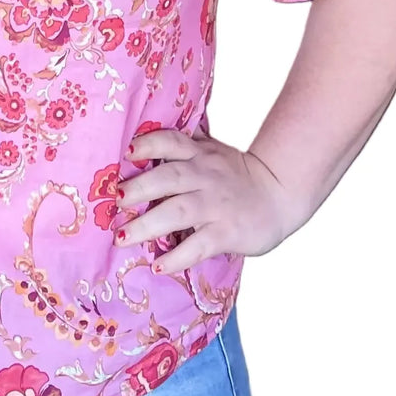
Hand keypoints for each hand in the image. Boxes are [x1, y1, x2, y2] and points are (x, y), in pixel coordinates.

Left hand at [114, 126, 300, 273]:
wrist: (280, 194)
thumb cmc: (237, 174)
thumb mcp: (213, 151)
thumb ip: (185, 142)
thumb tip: (147, 129)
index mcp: (199, 154)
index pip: (171, 141)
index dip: (149, 144)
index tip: (128, 153)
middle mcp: (205, 176)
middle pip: (169, 177)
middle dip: (139, 188)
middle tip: (116, 199)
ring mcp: (216, 205)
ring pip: (178, 212)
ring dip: (147, 224)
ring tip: (121, 237)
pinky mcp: (226, 233)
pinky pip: (199, 245)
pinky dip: (178, 257)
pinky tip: (158, 266)